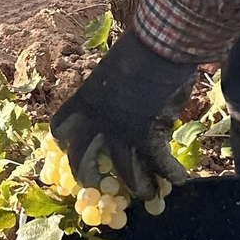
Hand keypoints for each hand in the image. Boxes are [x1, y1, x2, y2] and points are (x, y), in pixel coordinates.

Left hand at [50, 31, 196, 198]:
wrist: (160, 46)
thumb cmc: (140, 52)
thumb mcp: (111, 73)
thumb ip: (111, 98)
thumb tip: (125, 115)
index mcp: (84, 101)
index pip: (60, 129)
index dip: (64, 145)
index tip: (69, 152)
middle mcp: (96, 121)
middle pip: (82, 162)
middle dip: (90, 179)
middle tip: (102, 187)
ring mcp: (120, 132)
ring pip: (126, 173)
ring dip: (139, 186)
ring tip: (149, 193)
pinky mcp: (147, 137)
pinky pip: (158, 165)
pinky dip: (171, 174)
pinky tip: (179, 179)